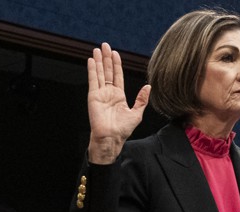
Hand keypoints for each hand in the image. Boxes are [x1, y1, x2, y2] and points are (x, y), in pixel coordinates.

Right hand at [87, 42, 150, 163]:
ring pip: (99, 73)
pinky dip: (92, 70)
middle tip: (105, 45)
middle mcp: (109, 93)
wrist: (112, 137)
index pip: (118, 76)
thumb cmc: (123, 129)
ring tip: (98, 49)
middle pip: (107, 71)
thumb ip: (141, 99)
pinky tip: (91, 60)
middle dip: (106, 58)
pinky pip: (93, 80)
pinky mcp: (94, 96)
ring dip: (98, 61)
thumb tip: (148, 87)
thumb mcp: (136, 113)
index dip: (116, 65)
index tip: (115, 54)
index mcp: (119, 96)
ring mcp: (100, 93)